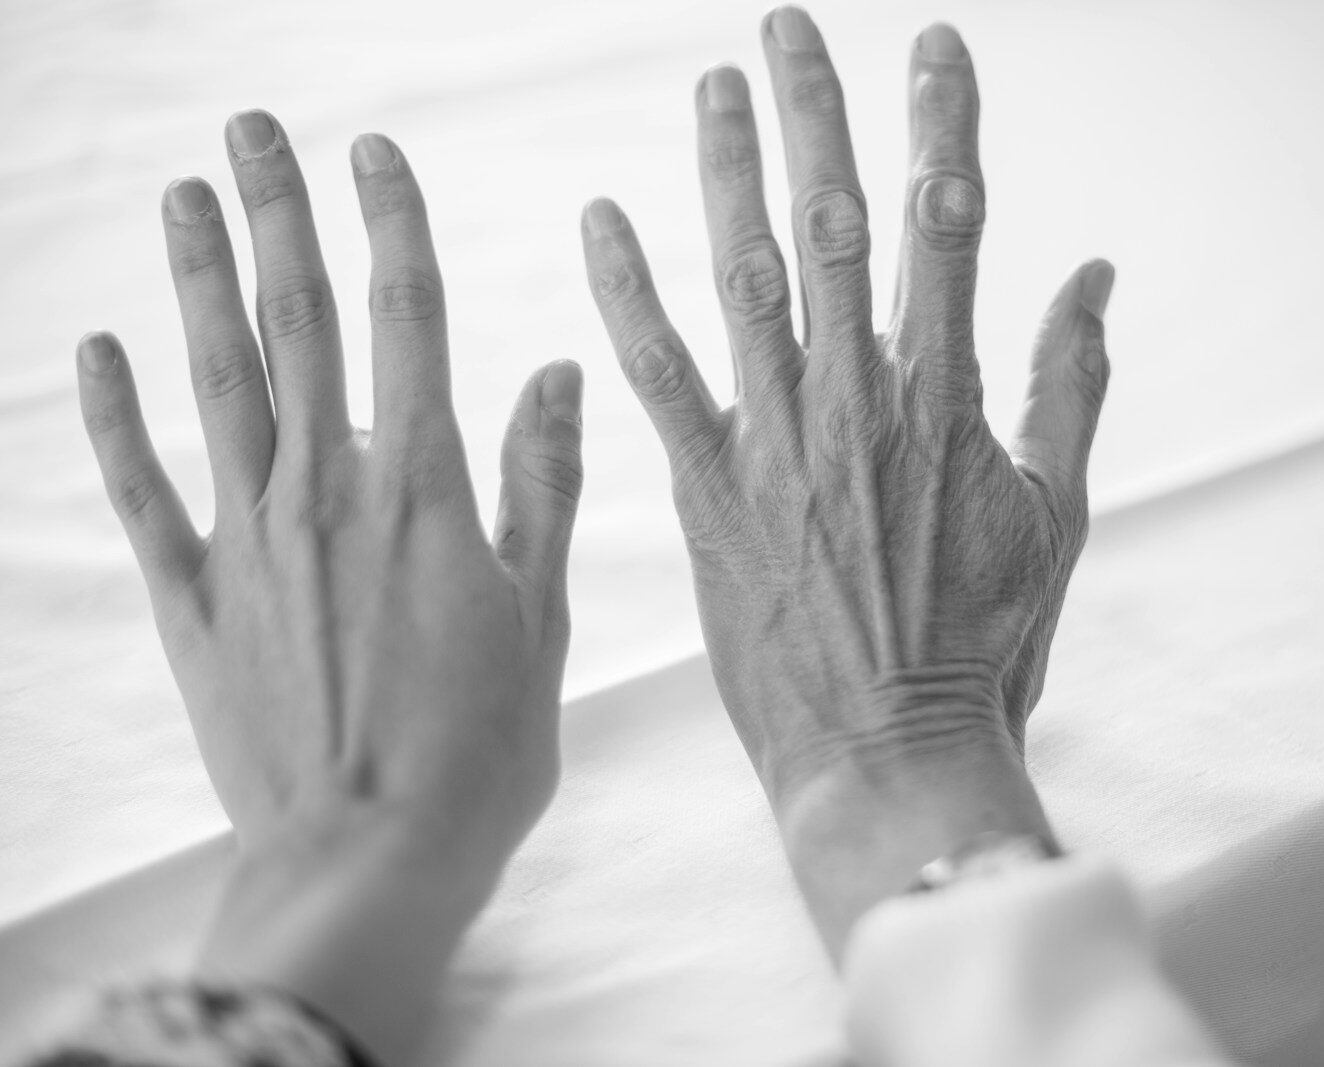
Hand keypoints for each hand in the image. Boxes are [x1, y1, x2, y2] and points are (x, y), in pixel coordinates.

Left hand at [76, 110, 583, 1059]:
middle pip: (299, 325)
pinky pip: (144, 490)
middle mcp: (329, 493)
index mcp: (426, 491)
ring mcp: (250, 541)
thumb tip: (560, 373)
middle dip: (278, 216)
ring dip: (199, 282)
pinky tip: (98, 349)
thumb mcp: (541, 615)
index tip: (373, 152)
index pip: (406, 323)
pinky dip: (116, 417)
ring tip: (182, 197)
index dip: (390, 227)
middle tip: (251, 128)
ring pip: (219, 383)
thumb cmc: (480, 749)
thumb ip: (542, 486)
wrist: (371, 860)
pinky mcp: (194, 600)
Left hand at [581, 8, 1112, 952]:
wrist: (887, 754)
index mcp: (949, 397)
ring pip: (743, 275)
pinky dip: (627, 293)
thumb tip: (1092, 276)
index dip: (940, 123)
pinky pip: (658, 374)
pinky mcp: (708, 492)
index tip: (931, 45)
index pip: (946, 225)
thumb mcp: (1055, 514)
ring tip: (713, 85)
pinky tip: (599, 219)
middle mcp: (858, 400)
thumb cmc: (984, 643)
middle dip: (815, 112)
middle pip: (833, 222)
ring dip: (725, 170)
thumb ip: (1069, 386)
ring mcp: (777, 443)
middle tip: (784, 24)